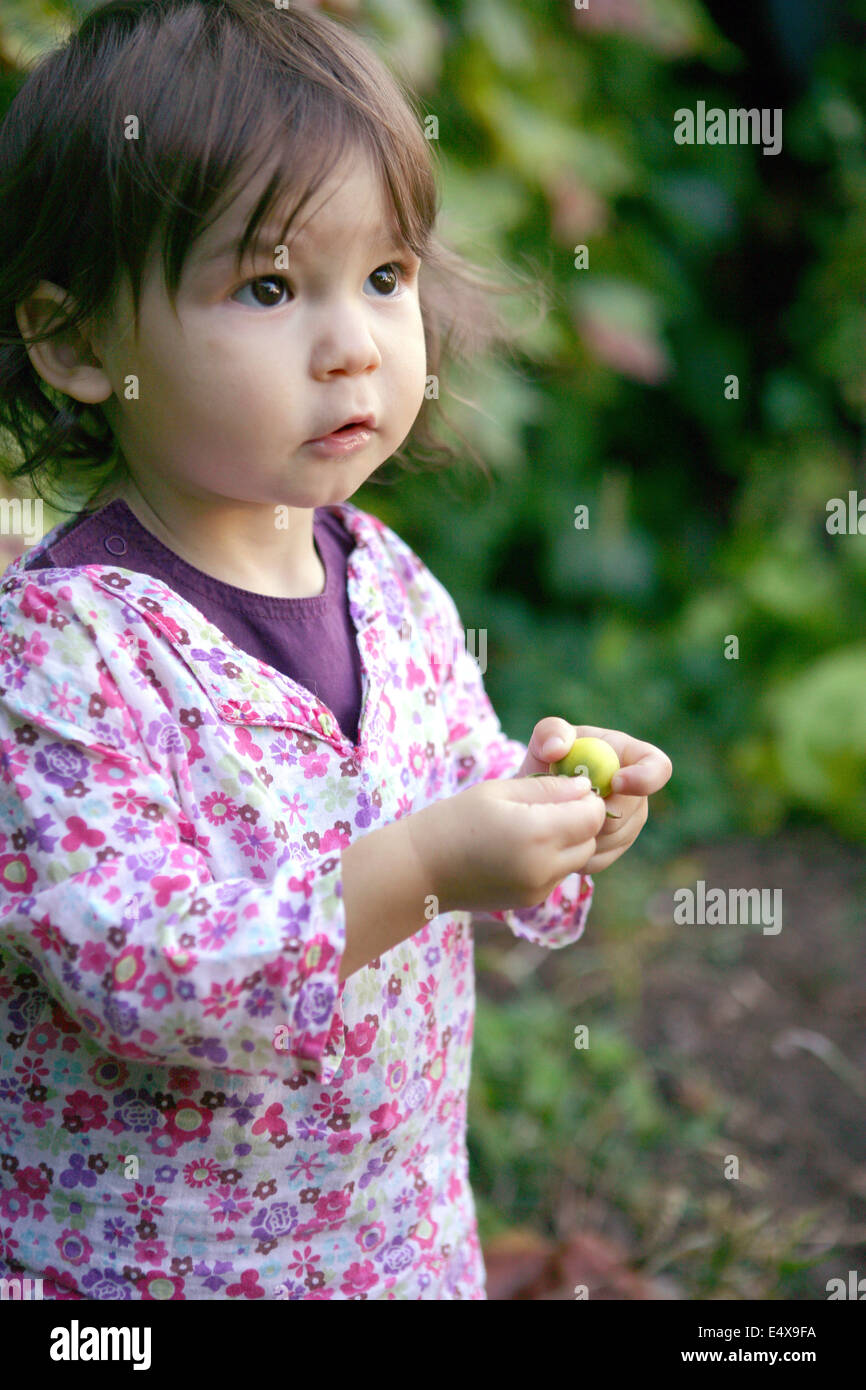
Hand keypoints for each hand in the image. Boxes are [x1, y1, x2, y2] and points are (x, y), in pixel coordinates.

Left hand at [515, 718, 672, 872]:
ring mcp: (630, 823)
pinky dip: (577, 852)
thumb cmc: (549, 758)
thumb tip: (557, 748)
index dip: (643, 778)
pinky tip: (559, 836)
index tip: (615, 783)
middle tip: (566, 806)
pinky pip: (602, 857)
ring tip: (556, 817)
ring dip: (585, 833)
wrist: (539, 795)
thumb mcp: (546, 739)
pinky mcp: (614, 848)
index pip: (658, 767)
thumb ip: (550, 732)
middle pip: (634, 812)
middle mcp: (637, 793)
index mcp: (631, 758)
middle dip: (601, 812)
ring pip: (616, 838)